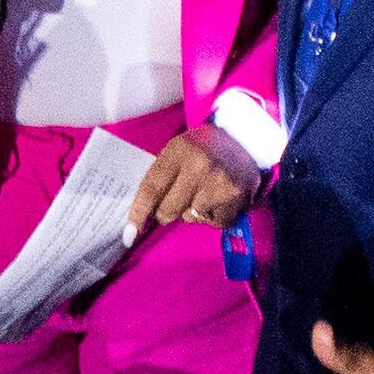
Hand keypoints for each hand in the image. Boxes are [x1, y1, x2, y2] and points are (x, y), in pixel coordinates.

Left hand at [127, 121, 251, 236]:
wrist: (245, 139)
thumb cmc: (203, 148)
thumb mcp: (178, 150)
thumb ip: (161, 177)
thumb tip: (144, 214)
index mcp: (178, 150)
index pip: (151, 188)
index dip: (138, 213)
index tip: (128, 234)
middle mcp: (198, 166)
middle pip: (168, 210)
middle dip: (165, 212)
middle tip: (175, 200)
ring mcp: (218, 183)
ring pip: (190, 218)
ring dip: (191, 211)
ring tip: (203, 191)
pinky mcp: (236, 198)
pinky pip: (213, 223)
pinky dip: (213, 215)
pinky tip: (219, 197)